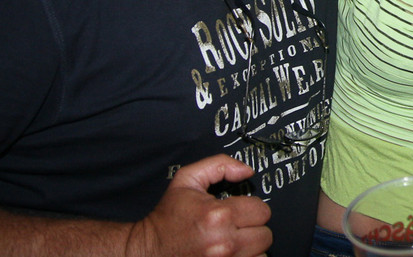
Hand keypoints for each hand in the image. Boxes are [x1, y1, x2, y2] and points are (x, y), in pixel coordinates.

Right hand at [126, 155, 270, 256]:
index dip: (251, 208)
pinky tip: (231, 253)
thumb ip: (219, 166)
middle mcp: (224, 242)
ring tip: (233, 242)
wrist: (146, 250)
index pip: (262, 210)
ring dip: (251, 248)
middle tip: (236, 227)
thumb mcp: (187, 180)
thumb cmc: (167, 218)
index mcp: (218, 215)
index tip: (238, 211)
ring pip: (261, 254)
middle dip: (253, 228)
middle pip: (266, 235)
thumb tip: (246, 171)